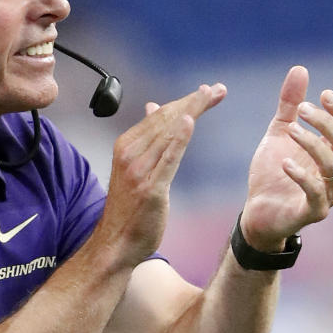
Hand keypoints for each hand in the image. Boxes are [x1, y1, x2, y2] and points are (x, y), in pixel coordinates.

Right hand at [96, 81, 226, 268]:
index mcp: (126, 146)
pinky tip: (190, 121)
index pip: (159, 115)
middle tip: (218, 89)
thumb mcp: (134, 167)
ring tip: (212, 96)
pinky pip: (167, 159)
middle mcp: (130, 154)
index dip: (185, 101)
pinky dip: (178, 139)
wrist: (115, 243)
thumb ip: (146, 139)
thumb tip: (152, 107)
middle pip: (166, 119)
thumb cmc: (128, 207)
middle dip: (193, 102)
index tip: (208, 91)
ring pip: (168, 133)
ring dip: (192, 111)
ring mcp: (139, 171)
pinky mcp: (150, 189)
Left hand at [241, 65, 332, 250]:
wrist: (256, 211)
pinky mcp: (313, 213)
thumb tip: (300, 68)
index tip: (322, 94)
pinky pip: (316, 194)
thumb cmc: (272, 173)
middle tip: (301, 110)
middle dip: (325, 123)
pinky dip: (303, 176)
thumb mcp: (279, 133)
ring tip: (290, 131)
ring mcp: (328, 194)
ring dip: (313, 144)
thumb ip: (289, 105)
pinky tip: (285, 163)